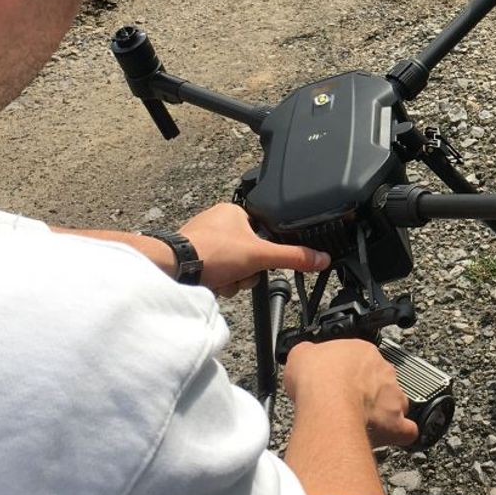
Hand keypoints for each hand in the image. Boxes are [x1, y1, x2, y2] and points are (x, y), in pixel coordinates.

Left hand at [178, 202, 329, 295]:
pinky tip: (211, 283)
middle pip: (250, 254)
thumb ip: (293, 257)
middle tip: (238, 272)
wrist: (174, 269)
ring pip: (234, 267)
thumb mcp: (260, 255)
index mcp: (234, 211)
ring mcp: (204, 241)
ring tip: (222, 278)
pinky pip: (217, 273)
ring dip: (233, 280)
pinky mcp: (194, 259)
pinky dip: (218, 282)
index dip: (265, 252)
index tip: (258, 261)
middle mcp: (218, 223)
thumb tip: (321, 258)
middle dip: (246, 271)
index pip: (264, 233)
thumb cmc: (211, 252)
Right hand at [282, 339, 419, 448]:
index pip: (363, 360)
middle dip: (369, 393)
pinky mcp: (395, 423)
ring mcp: (392, 397)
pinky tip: (387, 437)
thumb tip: (306, 355)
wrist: (326, 403)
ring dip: (385, 413)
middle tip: (349, 405)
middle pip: (382, 382)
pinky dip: (398, 434)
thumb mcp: (301, 355)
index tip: (339, 384)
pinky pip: (406, 430)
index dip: (351, 374)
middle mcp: (383, 372)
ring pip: (397, 403)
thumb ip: (309, 354)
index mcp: (363, 352)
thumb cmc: (316, 379)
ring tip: (365, 423)